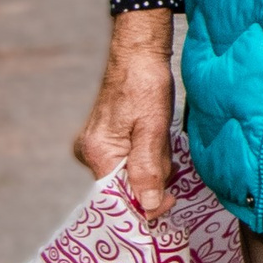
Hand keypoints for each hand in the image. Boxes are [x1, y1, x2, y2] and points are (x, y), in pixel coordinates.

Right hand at [74, 11, 176, 222]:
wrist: (138, 55)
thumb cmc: (146, 85)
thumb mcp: (153, 128)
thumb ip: (149, 168)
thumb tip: (149, 206)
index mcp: (98, 154)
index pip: (119, 199)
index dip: (146, 204)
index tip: (172, 200)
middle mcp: (90, 154)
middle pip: (127, 187)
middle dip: (153, 178)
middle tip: (166, 152)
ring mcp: (96, 147)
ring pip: (132, 174)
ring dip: (153, 164)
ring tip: (160, 138)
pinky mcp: (106, 141)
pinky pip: (130, 160)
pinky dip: (148, 155)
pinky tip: (155, 138)